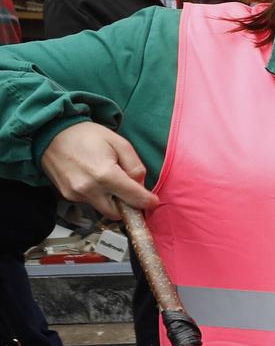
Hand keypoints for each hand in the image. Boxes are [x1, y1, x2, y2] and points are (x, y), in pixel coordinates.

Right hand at [40, 122, 155, 219]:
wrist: (50, 133)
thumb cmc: (85, 135)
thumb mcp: (119, 143)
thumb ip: (135, 166)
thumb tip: (140, 185)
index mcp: (105, 174)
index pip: (134, 198)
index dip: (147, 201)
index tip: (153, 202)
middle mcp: (89, 189)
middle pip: (118, 212)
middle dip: (127, 205)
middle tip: (130, 193)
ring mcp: (76, 194)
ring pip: (103, 209)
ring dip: (111, 201)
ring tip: (109, 181)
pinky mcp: (67, 196)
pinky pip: (89, 202)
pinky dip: (97, 196)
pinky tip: (94, 180)